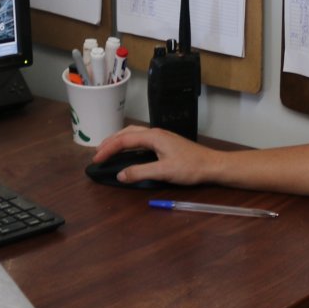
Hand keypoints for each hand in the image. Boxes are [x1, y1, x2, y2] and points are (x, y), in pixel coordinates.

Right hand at [91, 124, 220, 185]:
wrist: (212, 165)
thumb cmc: (190, 167)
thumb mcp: (163, 172)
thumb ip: (140, 172)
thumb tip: (120, 174)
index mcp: (153, 136)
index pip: (124, 140)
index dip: (108, 149)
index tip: (96, 159)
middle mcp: (156, 133)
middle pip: (127, 133)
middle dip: (110, 142)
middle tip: (97, 153)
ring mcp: (161, 137)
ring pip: (134, 134)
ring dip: (119, 140)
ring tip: (107, 149)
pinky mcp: (165, 142)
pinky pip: (141, 138)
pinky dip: (129, 142)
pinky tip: (128, 149)